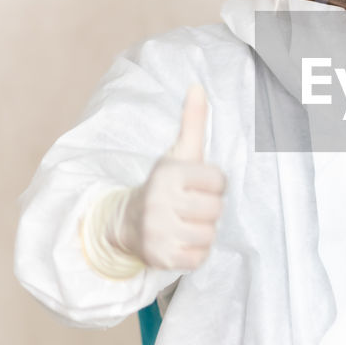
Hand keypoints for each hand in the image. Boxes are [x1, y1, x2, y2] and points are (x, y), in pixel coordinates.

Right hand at [115, 84, 226, 269]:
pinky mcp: (160, 257)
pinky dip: (194, 253)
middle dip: (208, 210)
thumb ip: (192, 122)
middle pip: (216, 210)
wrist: (126, 223)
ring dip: (202, 232)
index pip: (219, 181)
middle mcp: (161, 201)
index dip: (214, 185)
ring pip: (209, 235)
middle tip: (191, 207)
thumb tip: (198, 86)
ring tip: (185, 224)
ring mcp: (159, 231)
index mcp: (170, 174)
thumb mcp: (178, 154)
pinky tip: (180, 241)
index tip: (198, 186)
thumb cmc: (164, 186)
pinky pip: (199, 258)